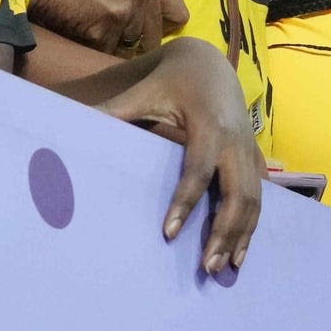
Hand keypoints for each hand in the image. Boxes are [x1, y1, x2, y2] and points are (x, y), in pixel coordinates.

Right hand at [27, 0, 187, 54]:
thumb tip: (153, 14)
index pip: (177, 12)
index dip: (163, 24)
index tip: (151, 29)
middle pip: (153, 36)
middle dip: (135, 39)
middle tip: (111, 31)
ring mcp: (126, 11)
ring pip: (130, 46)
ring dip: (113, 43)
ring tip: (92, 26)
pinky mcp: (106, 31)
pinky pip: (107, 52)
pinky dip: (94, 47)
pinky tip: (81, 30)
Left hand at [94, 36, 264, 273]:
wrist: (210, 62)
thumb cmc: (172, 79)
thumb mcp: (142, 92)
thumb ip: (113, 113)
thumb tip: (71, 127)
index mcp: (208, 124)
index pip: (198, 170)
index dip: (184, 202)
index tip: (168, 233)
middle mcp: (236, 140)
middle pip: (238, 194)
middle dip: (224, 232)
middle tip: (206, 268)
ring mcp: (250, 150)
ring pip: (254, 200)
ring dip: (241, 236)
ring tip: (224, 268)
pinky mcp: (255, 158)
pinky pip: (260, 197)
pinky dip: (251, 227)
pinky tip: (238, 254)